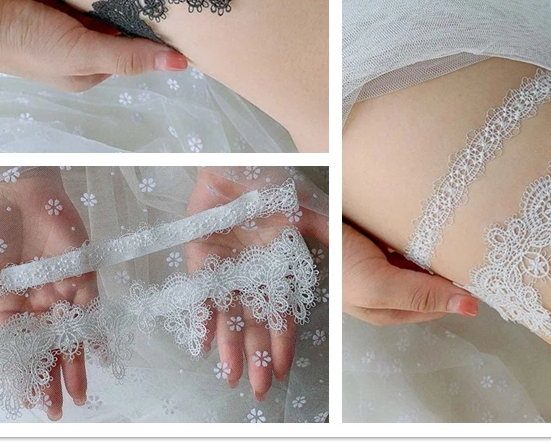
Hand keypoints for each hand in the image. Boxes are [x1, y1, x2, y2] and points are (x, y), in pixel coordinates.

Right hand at [0, 0, 186, 91]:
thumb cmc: (29, 44)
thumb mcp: (83, 54)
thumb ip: (130, 57)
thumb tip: (181, 65)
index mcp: (91, 69)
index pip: (134, 50)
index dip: (156, 34)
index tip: (181, 11)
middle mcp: (82, 47)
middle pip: (121, 26)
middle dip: (137, 8)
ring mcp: (67, 22)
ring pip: (104, 4)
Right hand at [0, 168, 96, 419]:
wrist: (16, 187)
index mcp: (8, 302)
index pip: (17, 348)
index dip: (23, 374)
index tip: (28, 401)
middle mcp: (36, 299)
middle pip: (47, 346)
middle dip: (52, 378)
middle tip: (58, 411)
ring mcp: (59, 285)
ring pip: (70, 332)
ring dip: (75, 362)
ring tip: (80, 394)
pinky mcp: (80, 268)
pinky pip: (91, 303)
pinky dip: (95, 326)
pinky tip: (100, 351)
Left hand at [183, 170, 327, 400]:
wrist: (232, 161)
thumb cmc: (269, 181)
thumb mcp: (303, 206)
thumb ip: (325, 230)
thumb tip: (351, 251)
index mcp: (277, 265)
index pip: (281, 311)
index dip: (281, 341)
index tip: (282, 369)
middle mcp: (251, 273)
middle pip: (255, 321)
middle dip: (257, 354)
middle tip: (259, 388)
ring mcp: (225, 268)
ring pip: (228, 315)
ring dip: (229, 346)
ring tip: (231, 376)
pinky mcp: (199, 258)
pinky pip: (199, 294)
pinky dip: (201, 318)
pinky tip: (202, 344)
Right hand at [342, 221, 476, 324]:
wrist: (301, 225)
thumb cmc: (340, 265)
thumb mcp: (379, 286)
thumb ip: (422, 295)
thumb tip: (474, 308)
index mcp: (392, 307)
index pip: (439, 302)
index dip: (462, 289)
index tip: (488, 268)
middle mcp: (392, 285)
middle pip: (432, 278)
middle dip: (453, 263)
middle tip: (481, 240)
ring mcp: (385, 259)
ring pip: (423, 255)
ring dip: (440, 242)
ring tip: (466, 222)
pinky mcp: (379, 236)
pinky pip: (409, 234)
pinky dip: (423, 226)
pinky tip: (436, 212)